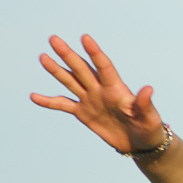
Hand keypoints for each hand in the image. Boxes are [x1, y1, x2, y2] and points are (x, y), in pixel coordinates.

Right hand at [30, 34, 164, 154]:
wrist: (140, 144)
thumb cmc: (149, 129)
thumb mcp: (149, 117)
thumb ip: (144, 103)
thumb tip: (148, 89)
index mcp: (116, 88)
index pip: (104, 66)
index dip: (95, 53)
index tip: (85, 38)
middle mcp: (100, 90)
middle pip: (81, 69)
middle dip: (68, 55)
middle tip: (54, 39)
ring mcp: (90, 100)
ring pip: (70, 81)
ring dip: (56, 70)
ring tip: (43, 57)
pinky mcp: (83, 113)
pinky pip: (63, 105)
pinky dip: (49, 101)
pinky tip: (34, 96)